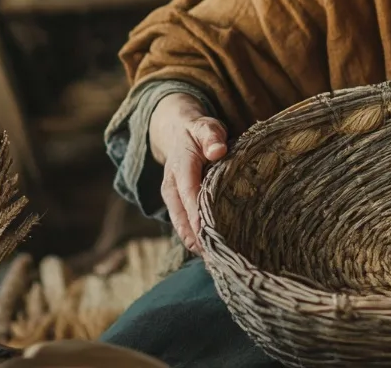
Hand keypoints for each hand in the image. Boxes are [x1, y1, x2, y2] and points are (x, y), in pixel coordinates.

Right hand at [148, 93, 228, 253]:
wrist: (176, 133)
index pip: (189, 195)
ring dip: (196, 244)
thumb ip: (211, 136)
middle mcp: (172, 187)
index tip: (209, 236)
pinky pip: (184, 226)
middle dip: (197, 240)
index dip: (197, 217)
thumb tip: (218, 150)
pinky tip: (212, 255)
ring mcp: (172, 198)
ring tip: (216, 264)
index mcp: (180, 168)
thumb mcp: (205, 126)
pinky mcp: (177, 206)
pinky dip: (196, 240)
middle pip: (182, 218)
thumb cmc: (197, 131)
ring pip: (181, 227)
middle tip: (217, 260)